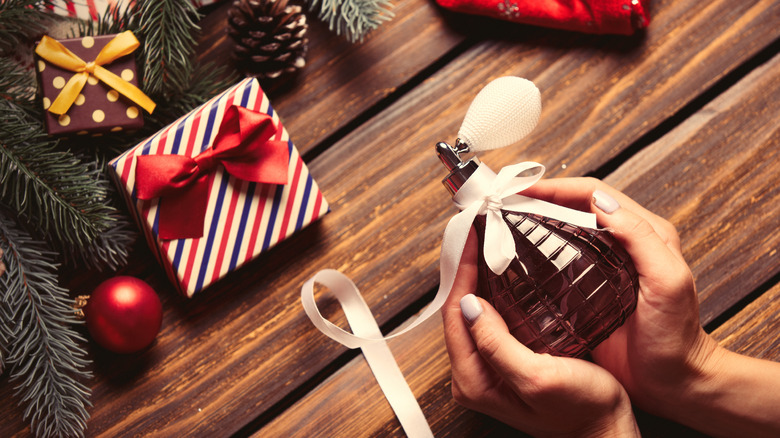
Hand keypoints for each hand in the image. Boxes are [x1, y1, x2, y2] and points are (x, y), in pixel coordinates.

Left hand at [442, 227, 638, 437]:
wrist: (606, 431)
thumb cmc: (581, 410)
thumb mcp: (538, 377)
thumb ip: (497, 345)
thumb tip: (469, 304)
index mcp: (472, 380)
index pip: (454, 314)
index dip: (461, 273)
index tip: (471, 240)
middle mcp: (473, 374)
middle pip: (460, 310)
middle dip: (467, 270)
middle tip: (480, 233)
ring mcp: (488, 368)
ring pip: (475, 311)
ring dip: (480, 277)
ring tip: (490, 244)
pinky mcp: (505, 361)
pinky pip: (492, 318)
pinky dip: (497, 292)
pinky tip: (509, 273)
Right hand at [522, 178, 719, 416]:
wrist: (673, 382)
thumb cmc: (676, 337)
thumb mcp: (667, 281)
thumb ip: (641, 238)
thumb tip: (601, 201)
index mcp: (644, 232)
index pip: (592, 195)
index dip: (556, 187)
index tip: (522, 190)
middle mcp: (620, 244)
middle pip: (573, 207)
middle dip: (538, 198)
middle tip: (504, 201)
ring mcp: (601, 267)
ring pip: (562, 230)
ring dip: (533, 220)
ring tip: (502, 221)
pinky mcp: (586, 291)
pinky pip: (557, 261)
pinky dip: (535, 252)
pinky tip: (514, 258)